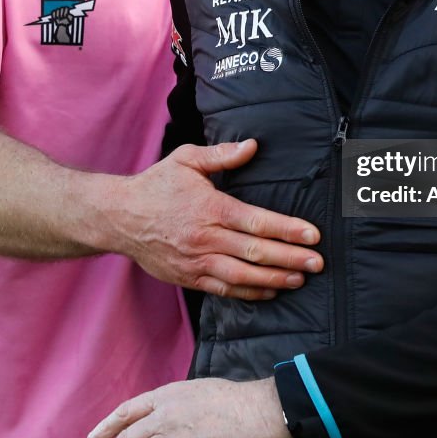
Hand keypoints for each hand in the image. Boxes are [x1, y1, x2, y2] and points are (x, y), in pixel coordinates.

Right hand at [116, 139, 322, 299]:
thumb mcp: (186, 159)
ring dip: (274, 279)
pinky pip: (224, 289)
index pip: (256, 221)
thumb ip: (222, 155)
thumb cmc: (156, 185)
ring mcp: (197, 261)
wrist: (119, 217)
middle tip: (318, 262)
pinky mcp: (189, 277)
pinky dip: (249, 292)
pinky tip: (270, 291)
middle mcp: (205, 237)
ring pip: (243, 275)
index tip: (312, 235)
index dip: (287, 229)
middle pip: (255, 252)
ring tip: (301, 278)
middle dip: (290, 258)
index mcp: (210, 208)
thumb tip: (253, 145)